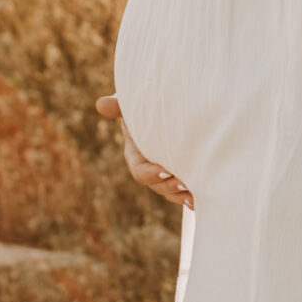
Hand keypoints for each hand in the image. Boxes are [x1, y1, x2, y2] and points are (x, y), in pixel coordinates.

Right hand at [96, 92, 191, 207]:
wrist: (171, 110)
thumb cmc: (147, 107)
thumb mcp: (133, 106)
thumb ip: (119, 105)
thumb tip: (100, 104)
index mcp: (136, 155)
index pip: (140, 170)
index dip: (151, 173)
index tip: (165, 170)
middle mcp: (150, 168)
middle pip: (156, 185)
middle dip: (169, 186)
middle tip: (184, 182)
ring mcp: (166, 174)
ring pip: (170, 192)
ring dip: (181, 195)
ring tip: (194, 192)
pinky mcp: (182, 176)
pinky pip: (184, 193)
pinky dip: (193, 196)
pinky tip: (201, 197)